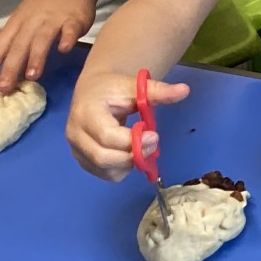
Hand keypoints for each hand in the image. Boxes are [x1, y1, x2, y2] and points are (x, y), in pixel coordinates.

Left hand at [0, 0, 95, 94]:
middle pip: (18, 45)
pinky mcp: (74, 19)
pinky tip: (64, 49)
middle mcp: (32, 22)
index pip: (0, 45)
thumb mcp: (25, 19)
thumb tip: (7, 70)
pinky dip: (66, 39)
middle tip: (4, 88)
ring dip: (36, 57)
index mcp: (17, 24)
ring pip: (42, 39)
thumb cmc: (45, 4)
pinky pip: (69, 30)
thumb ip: (18, 41)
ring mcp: (53, 20)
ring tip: (32, 76)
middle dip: (10, 67)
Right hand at [66, 71, 189, 180]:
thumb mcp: (133, 85)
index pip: (108, 137)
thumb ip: (157, 91)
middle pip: (103, 158)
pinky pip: (105, 174)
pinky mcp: (83, 161)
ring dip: (129, 163)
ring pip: (106, 170)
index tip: (154, 134)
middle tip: (152, 143)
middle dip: (133, 155)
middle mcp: (76, 135)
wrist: (91, 93)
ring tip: (140, 145)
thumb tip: (184, 90)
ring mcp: (77, 150)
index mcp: (86, 114)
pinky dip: (122, 168)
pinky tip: (129, 152)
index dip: (134, 141)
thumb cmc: (112, 89)